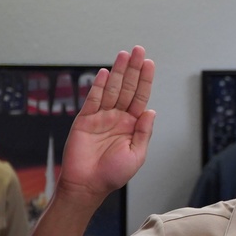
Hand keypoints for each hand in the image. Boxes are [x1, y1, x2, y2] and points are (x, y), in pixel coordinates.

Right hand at [57, 46, 155, 202]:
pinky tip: (104, 73)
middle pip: (127, 88)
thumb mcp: (136, 155)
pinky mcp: (84, 120)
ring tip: (124, 54)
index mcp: (132, 125)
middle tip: (138, 50)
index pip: (140, 97)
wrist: (88, 185)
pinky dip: (98, 86)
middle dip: (133, 69)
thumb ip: (143, 132)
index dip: (145, 80)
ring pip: (111, 89)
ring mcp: (101, 117)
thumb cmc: (113, 174)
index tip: (149, 63)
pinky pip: (92, 99)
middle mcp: (118, 117)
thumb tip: (151, 111)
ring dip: (117, 72)